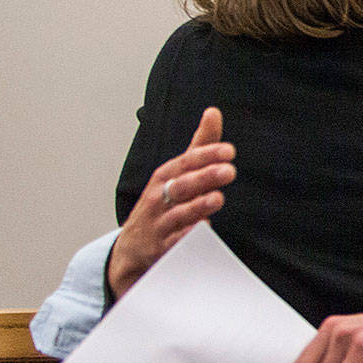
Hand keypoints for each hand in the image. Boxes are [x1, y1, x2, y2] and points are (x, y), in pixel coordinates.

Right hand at [108, 108, 235, 297]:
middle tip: (229, 171)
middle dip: (204, 177)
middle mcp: (158, 198)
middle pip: (181, 185)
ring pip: (177, 213)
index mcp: (165, 177)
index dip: (206, 155)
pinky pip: (173, 244)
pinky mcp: (160, 249)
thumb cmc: (161, 204)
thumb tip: (213, 112)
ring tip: (217, 198)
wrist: (132, 249)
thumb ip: (200, 146)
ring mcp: (158, 224)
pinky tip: (201, 230)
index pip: (186, 162)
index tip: (229, 151)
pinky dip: (186, 237)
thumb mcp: (178, 173)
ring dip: (197, 206)